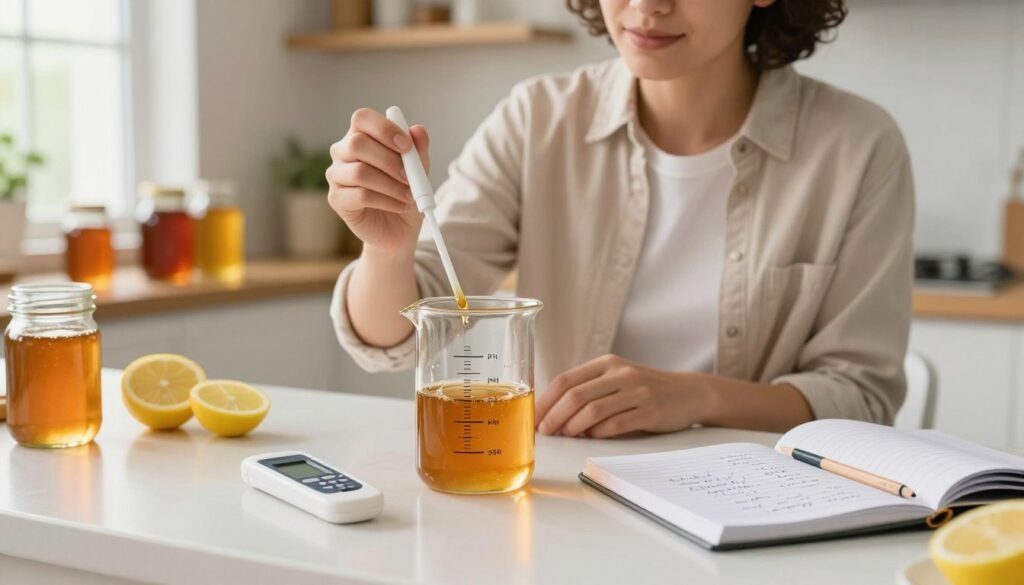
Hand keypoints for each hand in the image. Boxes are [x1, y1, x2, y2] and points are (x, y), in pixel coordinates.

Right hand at [326, 108, 430, 251]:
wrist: (400, 228)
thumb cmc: (405, 192)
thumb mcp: (419, 170)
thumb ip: (418, 150)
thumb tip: (418, 130)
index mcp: (361, 135)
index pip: (362, 118)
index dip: (384, 128)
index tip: (407, 146)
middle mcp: (343, 151)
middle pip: (357, 144)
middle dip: (389, 160)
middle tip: (410, 176)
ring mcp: (336, 175)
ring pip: (360, 172)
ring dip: (391, 184)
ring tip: (410, 195)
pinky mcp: (336, 199)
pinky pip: (360, 195)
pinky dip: (387, 201)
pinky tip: (401, 206)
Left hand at [535, 354, 712, 438]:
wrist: (689, 392)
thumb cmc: (645, 389)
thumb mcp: (617, 379)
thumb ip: (590, 390)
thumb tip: (554, 415)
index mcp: (607, 363)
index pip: (567, 380)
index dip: (546, 400)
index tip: (534, 417)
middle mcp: (620, 373)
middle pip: (576, 395)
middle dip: (554, 416)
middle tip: (545, 432)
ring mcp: (637, 391)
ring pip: (593, 410)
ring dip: (573, 427)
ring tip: (565, 436)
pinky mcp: (650, 410)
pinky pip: (616, 424)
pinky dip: (598, 433)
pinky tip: (591, 438)